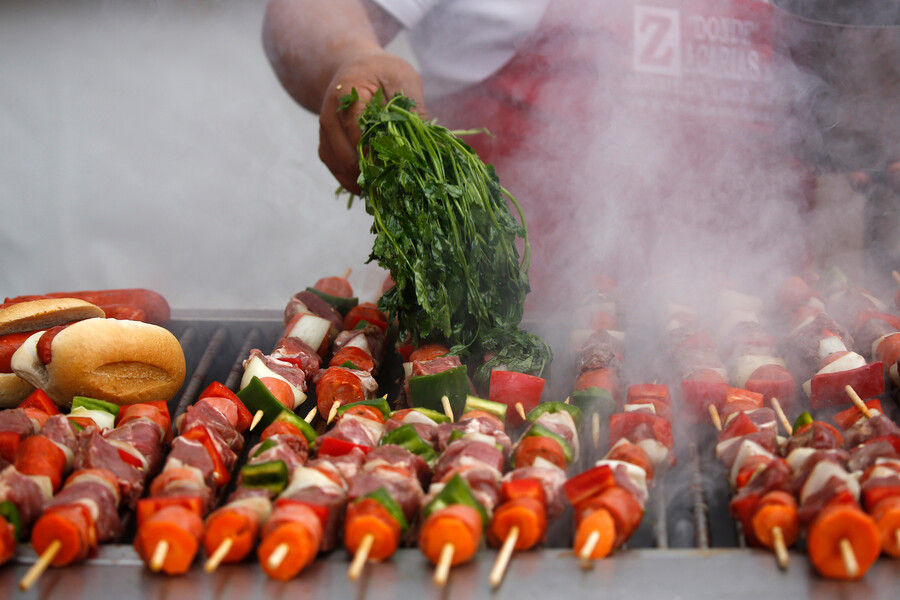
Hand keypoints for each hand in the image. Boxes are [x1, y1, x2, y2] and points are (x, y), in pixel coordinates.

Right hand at [318, 51, 425, 193]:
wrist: (353, 68)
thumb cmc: (381, 72)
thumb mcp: (402, 80)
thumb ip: (413, 110)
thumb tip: (432, 143)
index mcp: (347, 97)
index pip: (362, 135)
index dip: (382, 155)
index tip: (405, 170)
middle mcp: (329, 118)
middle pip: (350, 157)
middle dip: (376, 174)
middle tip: (403, 187)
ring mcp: (325, 135)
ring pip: (342, 169)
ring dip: (366, 183)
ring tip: (393, 192)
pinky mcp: (327, 148)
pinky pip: (338, 173)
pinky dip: (357, 184)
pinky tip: (377, 190)